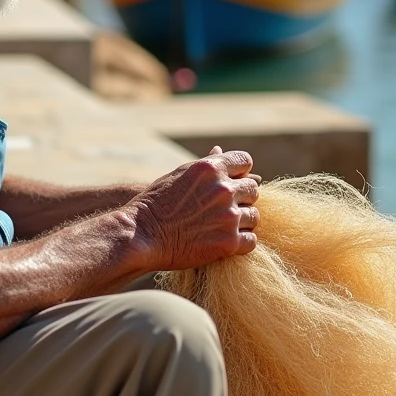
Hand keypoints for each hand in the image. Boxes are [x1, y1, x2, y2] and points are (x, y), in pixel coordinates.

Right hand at [125, 147, 259, 270]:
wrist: (141, 235)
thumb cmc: (156, 203)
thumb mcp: (179, 175)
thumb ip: (205, 165)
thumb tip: (220, 151)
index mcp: (211, 168)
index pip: (245, 162)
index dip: (241, 172)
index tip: (234, 182)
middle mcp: (223, 190)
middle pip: (252, 190)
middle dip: (242, 198)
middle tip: (227, 208)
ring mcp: (228, 216)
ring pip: (254, 216)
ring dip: (243, 221)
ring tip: (225, 226)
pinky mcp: (229, 243)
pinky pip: (251, 240)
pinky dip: (242, 242)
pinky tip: (228, 241)